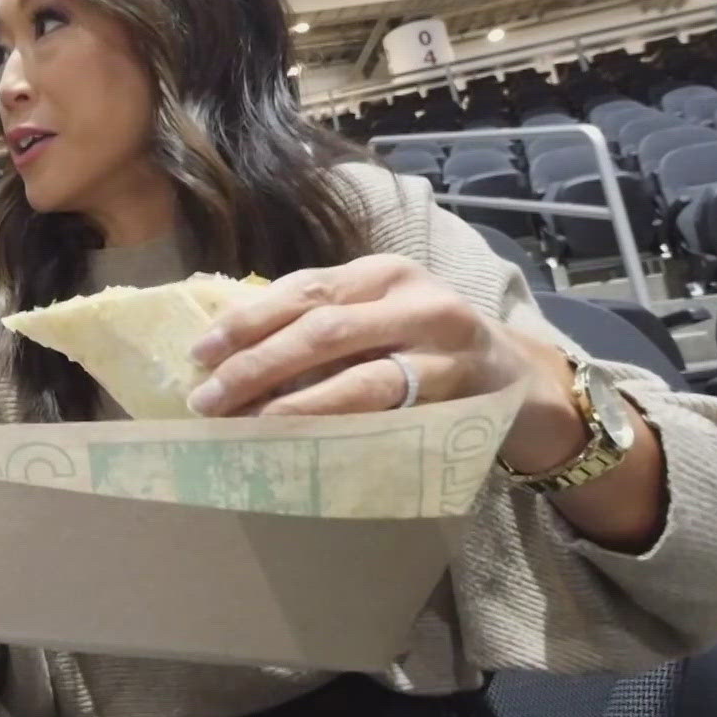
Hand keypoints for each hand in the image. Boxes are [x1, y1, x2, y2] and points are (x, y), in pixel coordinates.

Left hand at [187, 255, 585, 466]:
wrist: (516, 381)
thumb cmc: (424, 346)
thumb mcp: (380, 314)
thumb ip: (323, 320)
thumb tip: (227, 352)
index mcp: (384, 272)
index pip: (304, 289)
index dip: (247, 320)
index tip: (200, 352)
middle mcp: (415, 300)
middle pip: (321, 328)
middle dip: (255, 365)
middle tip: (207, 399)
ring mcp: (441, 350)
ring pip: (355, 377)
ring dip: (290, 405)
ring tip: (243, 426)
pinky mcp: (456, 398)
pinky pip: (385, 417)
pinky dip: (335, 430)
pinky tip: (298, 444)